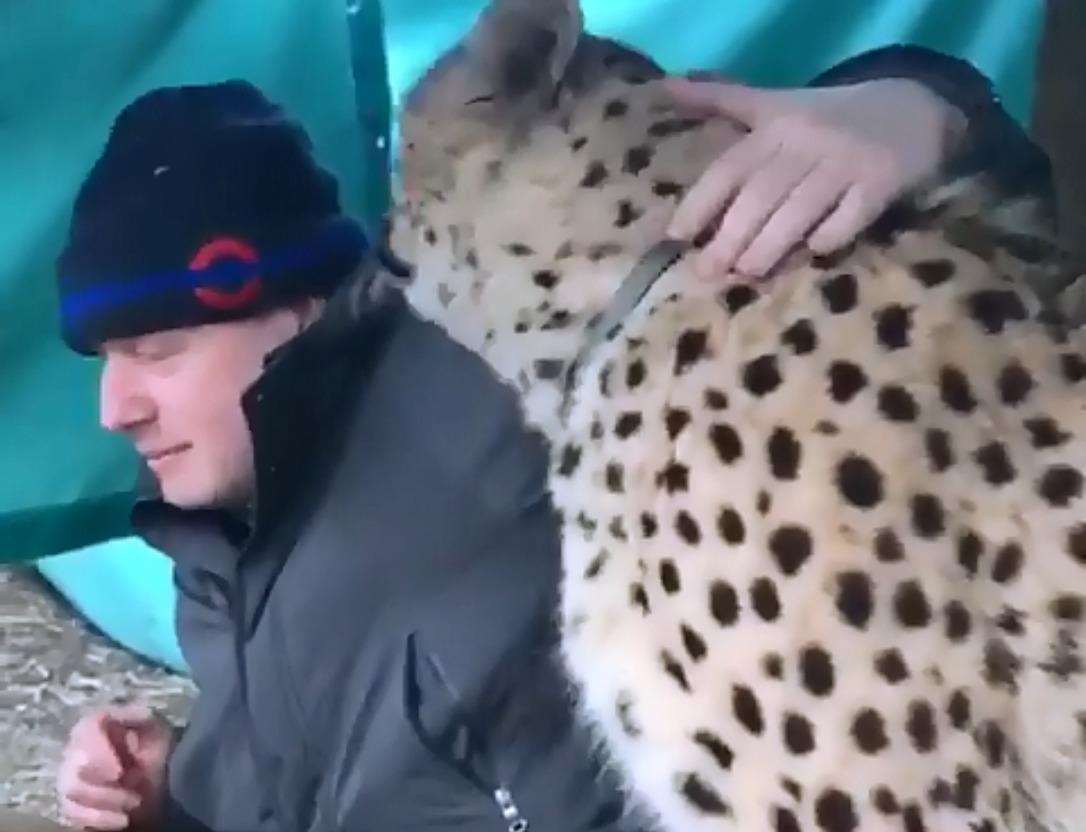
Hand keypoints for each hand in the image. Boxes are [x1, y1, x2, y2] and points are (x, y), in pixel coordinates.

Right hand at [56, 704, 172, 829]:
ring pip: (71, 791)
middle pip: (73, 766)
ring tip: (134, 805)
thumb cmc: (156, 750)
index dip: (97, 751)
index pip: (86, 729)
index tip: (118, 772)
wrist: (161, 783)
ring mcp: (70, 777)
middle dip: (105, 784)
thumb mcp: (157, 728)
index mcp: (98, 725)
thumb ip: (142, 715)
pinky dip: (99, 819)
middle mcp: (77, 748)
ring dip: (105, 802)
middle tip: (133, 794)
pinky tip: (122, 820)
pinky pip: (72, 812)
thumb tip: (131, 711)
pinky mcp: (71, 803)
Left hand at [664, 75, 967, 277]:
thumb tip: (667, 86)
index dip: (699, 204)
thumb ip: (720, 98)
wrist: (912, 106)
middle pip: (760, 195)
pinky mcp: (882, 181)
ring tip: (746, 274)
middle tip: (708, 272)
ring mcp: (846, 162)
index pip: (728, 169)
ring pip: (799, 210)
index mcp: (775, 127)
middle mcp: (806, 142)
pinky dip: (829, 236)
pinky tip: (812, 253)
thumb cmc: (826, 115)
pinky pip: (850, 217)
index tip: (676, 238)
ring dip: (769, 246)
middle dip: (730, 237)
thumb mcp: (773, 102)